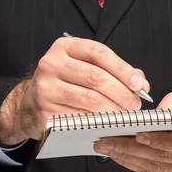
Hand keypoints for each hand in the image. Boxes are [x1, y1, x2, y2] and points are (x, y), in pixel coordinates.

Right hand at [0, 36, 149, 146]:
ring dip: (113, 110)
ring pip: (90, 100)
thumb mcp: (83, 66)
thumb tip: (141, 83)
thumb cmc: (65, 83)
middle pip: (96, 77)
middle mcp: (51, 64)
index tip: (139, 83)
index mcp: (64, 47)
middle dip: (122, 93)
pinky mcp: (45, 112)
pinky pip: (80, 118)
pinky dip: (98, 122)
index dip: (122, 68)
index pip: (98, 53)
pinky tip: (108, 124)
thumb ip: (112, 70)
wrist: (31, 103)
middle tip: (135, 104)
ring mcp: (46, 88)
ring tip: (125, 115)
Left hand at [93, 84, 171, 171]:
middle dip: (132, 149)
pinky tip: (122, 157)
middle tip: (108, 141)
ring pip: (159, 169)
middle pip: (166, 157)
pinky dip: (138, 166)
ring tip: (109, 148)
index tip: (138, 134)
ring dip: (130, 159)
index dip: (161, 140)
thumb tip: (155, 112)